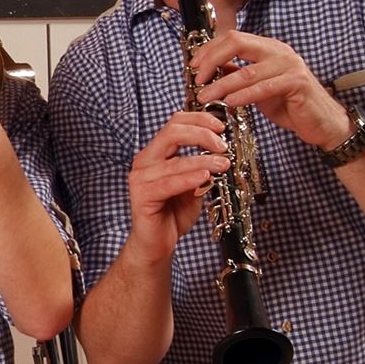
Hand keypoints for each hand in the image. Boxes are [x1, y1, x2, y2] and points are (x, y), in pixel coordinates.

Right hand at [120, 110, 229, 264]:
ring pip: (175, 160)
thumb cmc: (173, 213)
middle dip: (202, 134)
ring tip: (224, 164)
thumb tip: (224, 152)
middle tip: (223, 145)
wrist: (157, 244)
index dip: (199, 120)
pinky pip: (168, 183)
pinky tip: (205, 177)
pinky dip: (189, 178)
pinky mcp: (141, 196)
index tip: (221, 126)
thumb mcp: (194, 185)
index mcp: (156, 154)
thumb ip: (202, 168)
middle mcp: (144, 161)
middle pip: (172, 132)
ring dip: (204, 160)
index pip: (175, 123)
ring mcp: (140, 178)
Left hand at [192, 31, 350, 150]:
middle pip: (237, 43)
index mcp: (268, 48)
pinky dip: (244, 95)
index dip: (209, 50)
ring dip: (221, 85)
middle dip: (211, 60)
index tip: (193, 65)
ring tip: (205, 96)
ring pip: (247, 71)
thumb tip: (209, 69)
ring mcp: (290, 65)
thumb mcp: (257, 86)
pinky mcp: (297, 82)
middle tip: (197, 78)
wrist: (321, 122)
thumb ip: (237, 74)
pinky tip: (230, 102)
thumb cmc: (289, 104)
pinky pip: (264, 87)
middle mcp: (279, 51)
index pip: (232, 38)